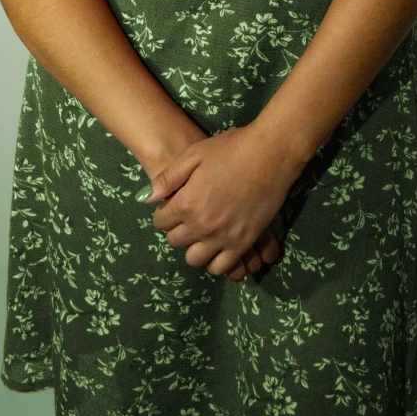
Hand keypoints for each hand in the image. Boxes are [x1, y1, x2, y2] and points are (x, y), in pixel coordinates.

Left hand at [140, 123, 295, 277]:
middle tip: (189, 217)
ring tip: (203, 233)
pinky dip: (216, 261)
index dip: (165, 213)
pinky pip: (222, 267)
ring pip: (195, 259)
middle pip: (175, 241)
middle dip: (177, 230)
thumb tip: (146, 199)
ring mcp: (223, 237)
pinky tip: (219, 245)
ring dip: (195, 247)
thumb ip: (168, 179)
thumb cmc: (231, 149)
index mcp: (186, 203)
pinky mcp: (243, 243)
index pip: (161, 221)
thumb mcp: (194, 154)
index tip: (175, 205)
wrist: (270, 155)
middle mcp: (201, 225)